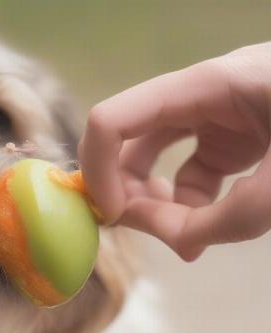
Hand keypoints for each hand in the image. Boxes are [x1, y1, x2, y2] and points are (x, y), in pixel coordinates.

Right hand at [78, 42, 270, 259]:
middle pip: (129, 142)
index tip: (113, 217)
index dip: (98, 170)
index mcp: (209, 85)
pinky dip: (190, 205)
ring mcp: (221, 114)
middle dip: (127, 191)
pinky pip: (193, 172)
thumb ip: (228, 219)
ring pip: (158, 159)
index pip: (113, 120)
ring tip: (180, 238)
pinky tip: (204, 230)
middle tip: (142, 233)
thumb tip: (184, 244)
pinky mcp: (237, 136)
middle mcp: (205, 94)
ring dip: (157, 202)